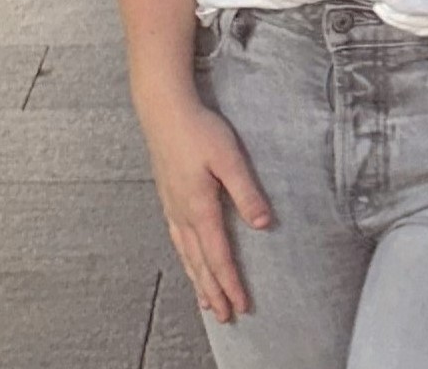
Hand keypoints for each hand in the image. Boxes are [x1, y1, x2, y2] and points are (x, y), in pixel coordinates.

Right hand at [141, 95, 271, 323]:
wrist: (164, 110)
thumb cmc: (198, 130)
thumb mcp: (229, 158)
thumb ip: (246, 191)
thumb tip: (263, 224)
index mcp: (200, 209)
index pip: (218, 256)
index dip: (230, 283)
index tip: (242, 305)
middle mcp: (183, 215)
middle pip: (200, 263)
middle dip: (213, 291)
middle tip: (225, 316)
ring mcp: (172, 207)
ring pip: (186, 255)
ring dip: (198, 280)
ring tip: (206, 301)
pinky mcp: (168, 197)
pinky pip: (177, 240)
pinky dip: (185, 259)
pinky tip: (188, 260)